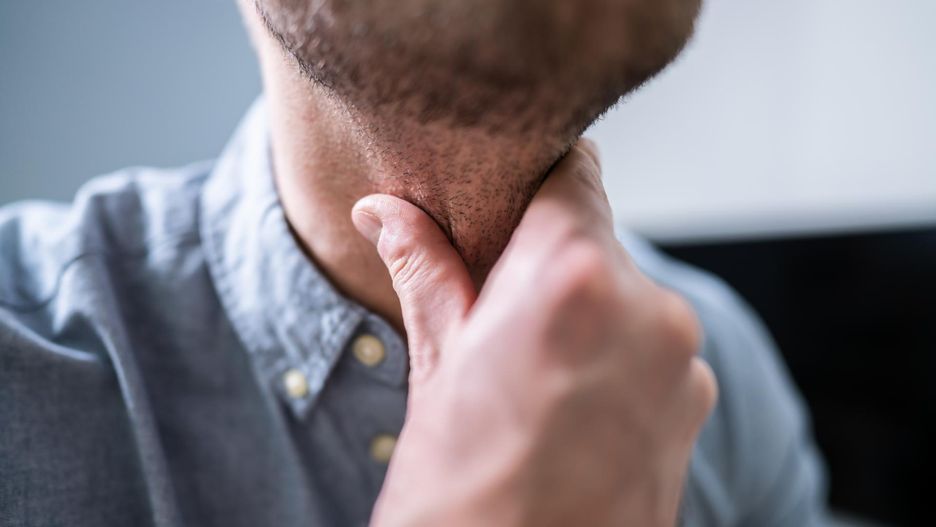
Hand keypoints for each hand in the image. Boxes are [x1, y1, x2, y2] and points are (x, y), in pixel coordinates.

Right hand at [352, 139, 717, 526]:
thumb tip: (384, 210)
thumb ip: (424, 270)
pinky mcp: (696, 404)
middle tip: (500, 310)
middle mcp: (648, 308)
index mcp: (571, 278)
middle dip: (550, 260)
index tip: (507, 205)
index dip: (533, 182)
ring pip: (626, 294)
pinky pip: (654, 346)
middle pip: (596, 237)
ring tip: (535, 375)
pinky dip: (618, 357)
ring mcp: (682, 362)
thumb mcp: (435, 368)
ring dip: (586, 312)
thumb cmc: (459, 492)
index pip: (572, 170)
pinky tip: (572, 405)